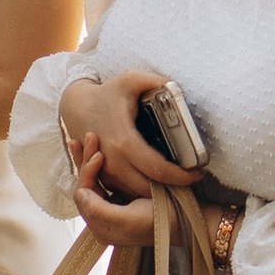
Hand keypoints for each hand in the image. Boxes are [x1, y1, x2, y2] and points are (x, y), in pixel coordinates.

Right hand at [60, 71, 196, 208]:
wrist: (76, 106)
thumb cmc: (106, 94)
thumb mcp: (131, 80)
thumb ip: (156, 81)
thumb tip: (177, 87)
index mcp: (125, 142)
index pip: (159, 170)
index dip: (182, 176)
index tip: (198, 173)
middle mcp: (114, 162)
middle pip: (150, 189)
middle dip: (173, 188)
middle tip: (190, 179)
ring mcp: (106, 172)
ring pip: (137, 194)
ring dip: (158, 192)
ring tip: (176, 180)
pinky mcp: (103, 176)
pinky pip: (126, 191)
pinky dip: (142, 190)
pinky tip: (157, 180)